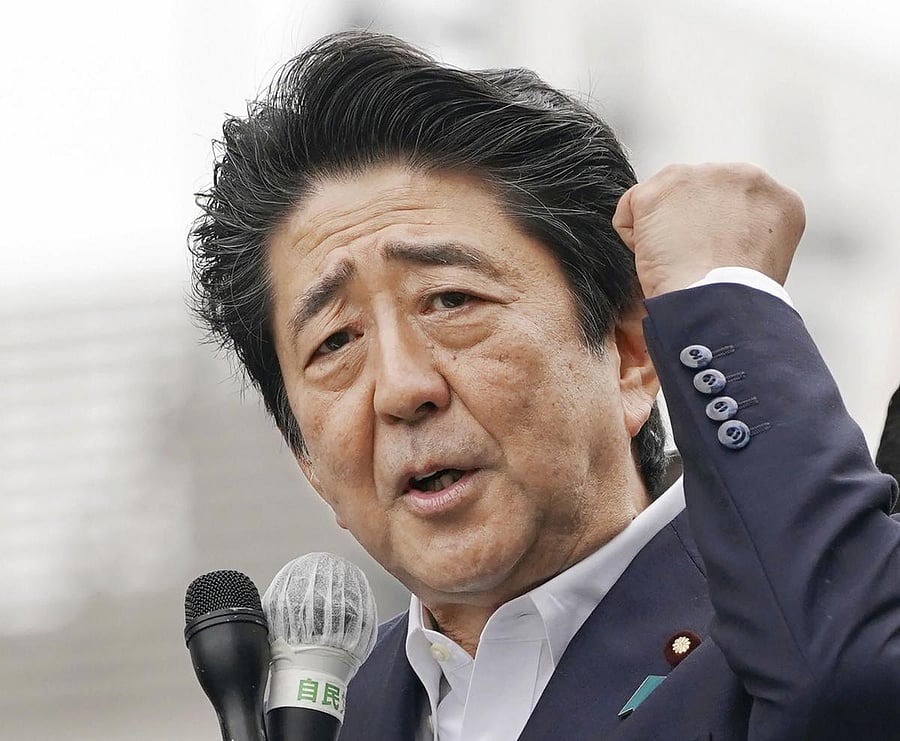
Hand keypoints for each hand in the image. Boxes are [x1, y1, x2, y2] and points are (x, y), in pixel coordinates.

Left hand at [612, 163, 805, 297]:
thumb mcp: (764, 261)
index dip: (715, 235)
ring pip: (665, 199)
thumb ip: (746, 235)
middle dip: (688, 225)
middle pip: (698, 195)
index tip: (715, 259)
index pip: (732, 204)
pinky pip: (631, 208)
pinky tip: (655, 259)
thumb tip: (717, 239)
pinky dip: (633, 237)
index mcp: (775, 198)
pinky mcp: (662, 187)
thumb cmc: (737, 299)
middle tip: (692, 262)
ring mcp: (702, 177)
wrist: (718, 302)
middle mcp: (744, 177)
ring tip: (676, 262)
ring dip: (660, 231)